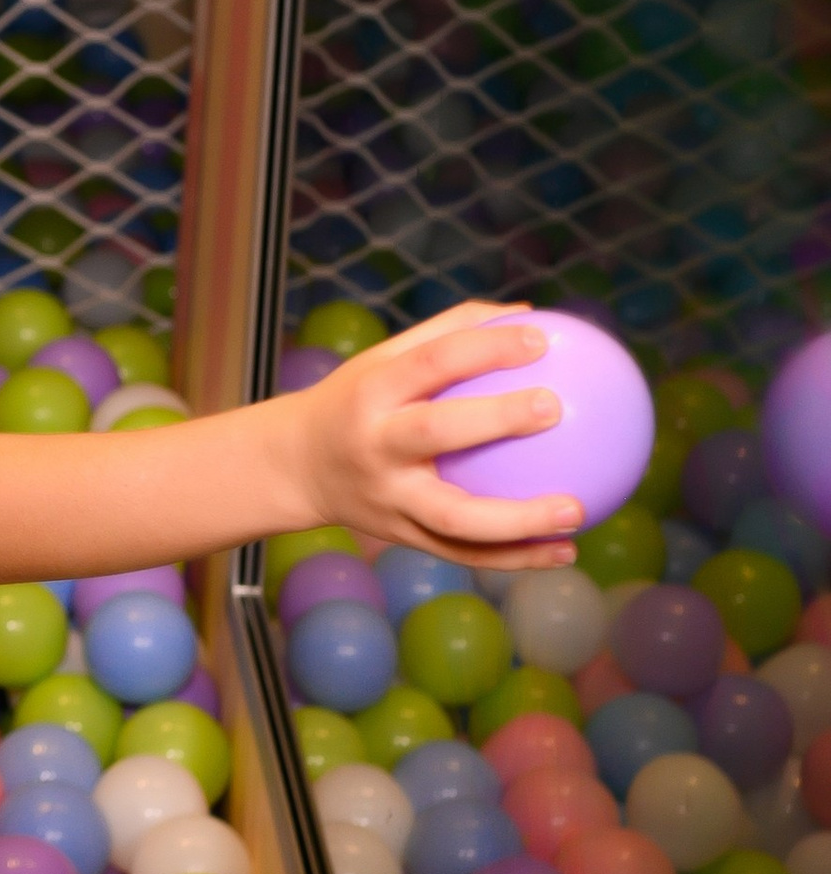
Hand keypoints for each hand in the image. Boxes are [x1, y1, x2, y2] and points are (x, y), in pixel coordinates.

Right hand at [294, 301, 583, 569]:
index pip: (430, 362)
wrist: (296, 467)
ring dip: (518, 521)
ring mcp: (387, 499)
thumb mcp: (383, 359)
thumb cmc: (356, 401)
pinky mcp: (401, 537)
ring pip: (454, 518)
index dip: (483, 348)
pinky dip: (515, 559)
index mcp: (371, 392)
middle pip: (434, 432)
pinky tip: (564, 550)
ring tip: (578, 512)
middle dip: (494, 419)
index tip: (541, 339)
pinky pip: (463, 554)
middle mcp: (375, 446)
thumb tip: (528, 314)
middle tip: (555, 407)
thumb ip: (448, 333)